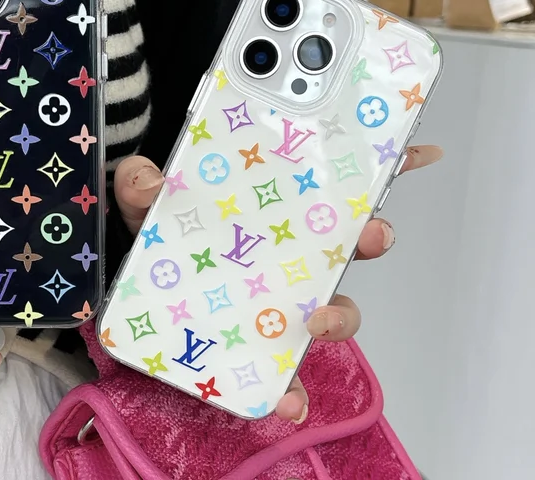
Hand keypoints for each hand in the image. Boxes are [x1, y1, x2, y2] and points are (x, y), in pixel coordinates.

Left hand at [113, 146, 442, 422]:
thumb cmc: (152, 223)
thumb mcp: (142, 193)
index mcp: (267, 205)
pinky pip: (283, 369)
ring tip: (318, 323)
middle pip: (345, 244)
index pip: (330, 182)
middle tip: (370, 233)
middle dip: (370, 237)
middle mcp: (285, 249)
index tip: (416, 151)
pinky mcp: (253, 340)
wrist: (134, 267)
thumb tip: (154, 184)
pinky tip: (286, 400)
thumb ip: (140, 181)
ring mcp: (274, 296)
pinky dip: (292, 388)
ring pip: (330, 307)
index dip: (378, 165)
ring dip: (339, 316)